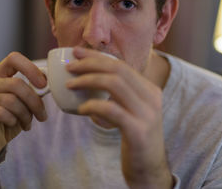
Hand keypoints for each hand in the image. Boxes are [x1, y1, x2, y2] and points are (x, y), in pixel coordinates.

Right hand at [0, 52, 47, 162]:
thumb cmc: (7, 119)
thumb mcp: (22, 102)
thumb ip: (33, 90)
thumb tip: (49, 83)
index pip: (13, 59)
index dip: (30, 68)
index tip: (43, 84)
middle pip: (16, 84)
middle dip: (34, 101)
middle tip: (42, 115)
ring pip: (10, 100)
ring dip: (25, 114)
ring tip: (28, 123)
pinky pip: (0, 113)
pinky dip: (13, 120)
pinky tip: (14, 125)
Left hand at [66, 47, 172, 188]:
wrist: (150, 169)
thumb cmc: (135, 138)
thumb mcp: (132, 112)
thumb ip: (120, 96)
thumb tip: (89, 79)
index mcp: (150, 89)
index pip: (122, 65)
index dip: (97, 56)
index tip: (77, 52)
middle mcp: (152, 97)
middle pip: (118, 70)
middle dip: (90, 64)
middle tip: (70, 67)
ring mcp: (147, 114)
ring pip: (115, 84)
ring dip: (88, 80)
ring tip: (70, 85)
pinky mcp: (139, 131)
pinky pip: (112, 110)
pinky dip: (93, 106)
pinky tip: (82, 110)